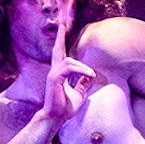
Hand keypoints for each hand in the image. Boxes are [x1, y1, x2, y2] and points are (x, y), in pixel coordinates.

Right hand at [42, 1, 95, 123]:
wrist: (55, 118)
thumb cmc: (64, 108)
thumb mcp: (79, 94)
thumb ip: (83, 84)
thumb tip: (91, 75)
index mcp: (59, 73)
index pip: (60, 55)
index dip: (61, 42)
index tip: (61, 30)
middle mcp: (54, 71)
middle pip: (57, 50)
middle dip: (59, 38)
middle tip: (61, 25)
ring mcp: (53, 74)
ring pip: (69, 61)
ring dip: (83, 67)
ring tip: (91, 74)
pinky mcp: (54, 79)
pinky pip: (69, 68)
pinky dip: (80, 70)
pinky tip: (89, 75)